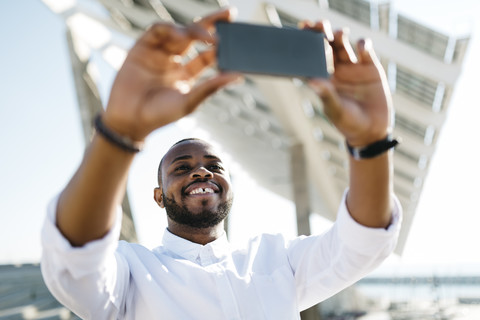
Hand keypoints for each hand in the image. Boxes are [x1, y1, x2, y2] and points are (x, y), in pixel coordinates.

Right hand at [103, 8, 241, 141]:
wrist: (129, 121)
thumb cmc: (159, 116)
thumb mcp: (189, 102)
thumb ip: (211, 87)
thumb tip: (238, 76)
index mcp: (186, 74)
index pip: (207, 54)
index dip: (221, 45)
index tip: (235, 38)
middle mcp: (174, 61)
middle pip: (196, 36)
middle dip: (212, 23)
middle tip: (229, 14)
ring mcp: (158, 53)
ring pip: (179, 31)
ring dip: (193, 30)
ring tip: (206, 37)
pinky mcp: (141, 48)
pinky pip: (157, 30)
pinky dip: (170, 29)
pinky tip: (181, 35)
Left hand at [302, 21, 392, 146]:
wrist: (372, 131)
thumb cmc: (348, 123)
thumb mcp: (336, 110)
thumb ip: (326, 95)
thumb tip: (311, 81)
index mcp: (323, 78)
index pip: (312, 57)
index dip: (307, 43)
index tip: (302, 32)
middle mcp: (336, 70)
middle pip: (326, 45)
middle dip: (321, 32)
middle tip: (319, 25)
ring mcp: (353, 67)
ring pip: (343, 44)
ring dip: (339, 35)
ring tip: (338, 33)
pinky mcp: (371, 67)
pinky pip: (364, 50)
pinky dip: (362, 44)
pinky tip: (360, 46)